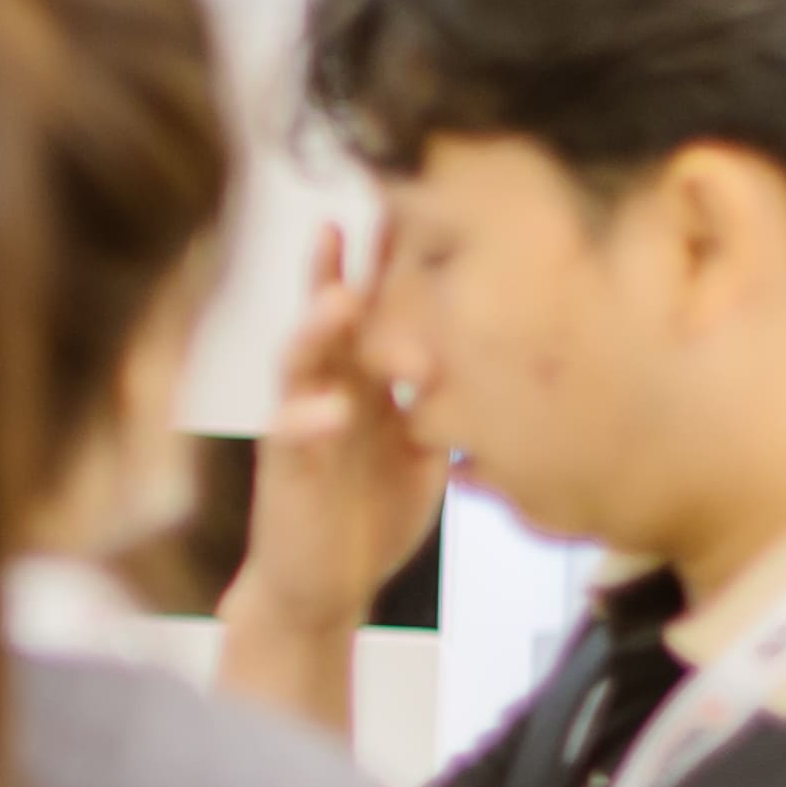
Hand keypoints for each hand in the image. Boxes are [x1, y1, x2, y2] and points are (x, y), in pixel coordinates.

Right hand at [226, 223, 451, 633]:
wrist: (317, 587)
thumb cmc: (367, 515)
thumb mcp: (422, 448)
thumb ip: (444, 400)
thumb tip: (503, 358)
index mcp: (366, 377)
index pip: (382, 304)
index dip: (399, 257)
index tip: (426, 198)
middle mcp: (328, 386)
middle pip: (335, 310)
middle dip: (351, 261)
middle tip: (370, 212)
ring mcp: (299, 422)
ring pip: (302, 360)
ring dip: (320, 327)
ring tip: (340, 295)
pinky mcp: (282, 469)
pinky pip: (289, 437)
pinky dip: (308, 420)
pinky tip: (329, 408)